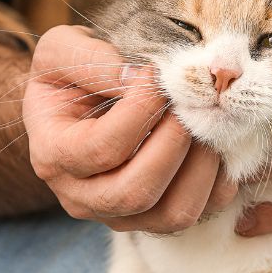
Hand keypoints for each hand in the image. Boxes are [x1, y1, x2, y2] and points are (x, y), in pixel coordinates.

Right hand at [24, 25, 236, 231]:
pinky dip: (219, 181)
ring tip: (204, 123)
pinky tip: (214, 144)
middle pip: (137, 193)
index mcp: (53, 157)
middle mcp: (83, 199)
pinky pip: (201, 212)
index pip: (103, 148)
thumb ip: (90, 59)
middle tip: (189, 104)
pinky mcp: (157, 221)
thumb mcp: (62, 51)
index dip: (140, 111)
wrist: (78, 107)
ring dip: (202, 167)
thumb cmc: (71, 78)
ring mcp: (122, 217)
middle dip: (174, 143)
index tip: (158, 76)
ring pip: (174, 214)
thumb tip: (137, 76)